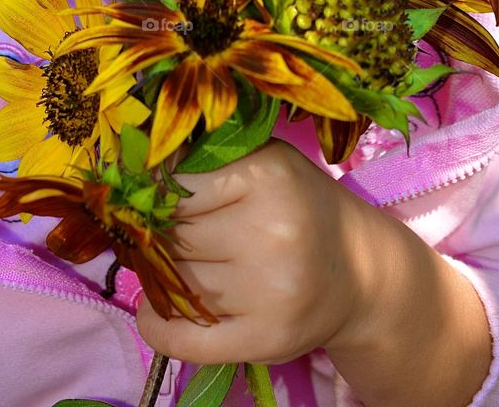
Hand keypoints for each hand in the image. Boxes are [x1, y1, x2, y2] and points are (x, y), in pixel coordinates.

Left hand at [136, 137, 381, 366]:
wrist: (362, 271)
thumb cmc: (299, 204)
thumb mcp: (263, 160)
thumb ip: (208, 158)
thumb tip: (136, 169)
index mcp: (265, 176)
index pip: (174, 187)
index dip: (156, 194)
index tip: (149, 196)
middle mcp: (269, 233)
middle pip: (174, 237)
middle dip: (159, 236)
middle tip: (162, 233)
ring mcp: (269, 292)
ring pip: (178, 284)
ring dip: (164, 277)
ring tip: (172, 264)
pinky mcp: (267, 339)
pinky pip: (189, 341)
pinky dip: (159, 328)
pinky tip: (152, 313)